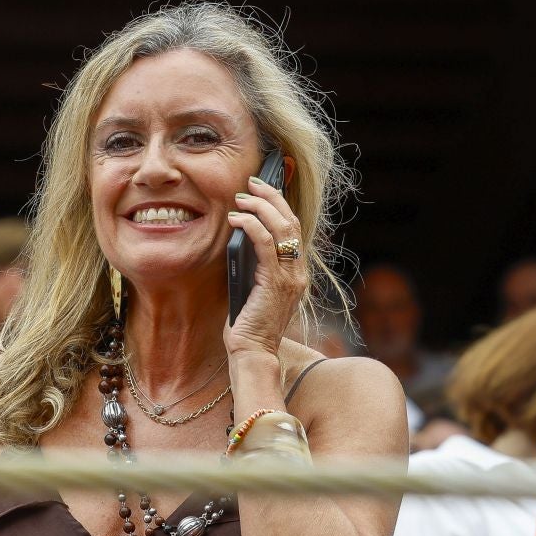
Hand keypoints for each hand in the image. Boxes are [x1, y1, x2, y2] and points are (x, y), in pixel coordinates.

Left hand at [224, 176, 307, 359]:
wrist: (252, 352)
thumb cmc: (247, 324)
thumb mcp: (253, 287)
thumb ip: (254, 265)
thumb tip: (240, 238)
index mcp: (296, 272)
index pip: (293, 229)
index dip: (280, 204)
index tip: (263, 188)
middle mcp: (298, 272)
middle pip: (291, 221)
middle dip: (272, 196)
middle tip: (251, 182)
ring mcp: (290, 277)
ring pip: (282, 228)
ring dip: (261, 207)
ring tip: (241, 197)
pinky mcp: (275, 282)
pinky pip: (265, 245)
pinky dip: (252, 226)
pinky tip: (236, 219)